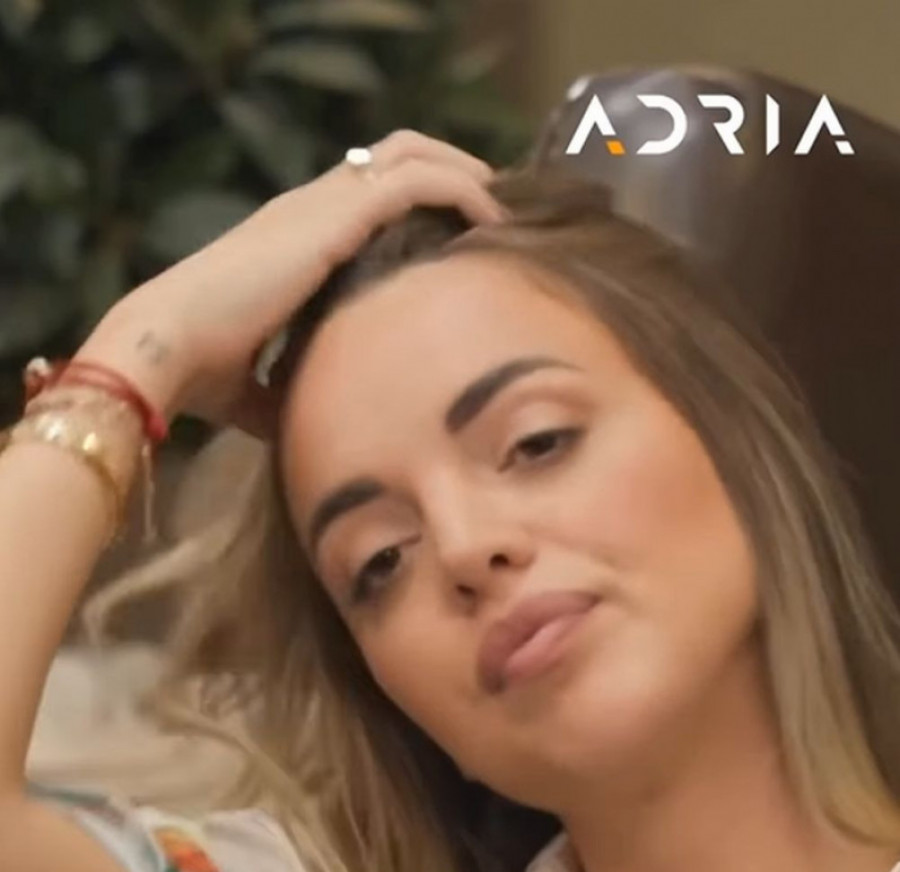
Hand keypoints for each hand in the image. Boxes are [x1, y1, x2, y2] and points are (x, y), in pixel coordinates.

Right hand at [77, 131, 503, 437]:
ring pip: (409, 153)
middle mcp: (307, 207)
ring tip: (501, 207)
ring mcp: (318, 204)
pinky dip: (458, 190)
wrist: (166, 349)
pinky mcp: (331, 216)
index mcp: (292, 237)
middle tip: (491, 209)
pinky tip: (490, 220)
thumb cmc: (202, 371)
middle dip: (448, 171)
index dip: (413, 199)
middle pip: (393, 154)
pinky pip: (413, 181)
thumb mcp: (261, 388)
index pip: (362, 192)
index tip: (457, 232)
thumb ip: (295, 392)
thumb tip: (319, 428)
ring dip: (462, 172)